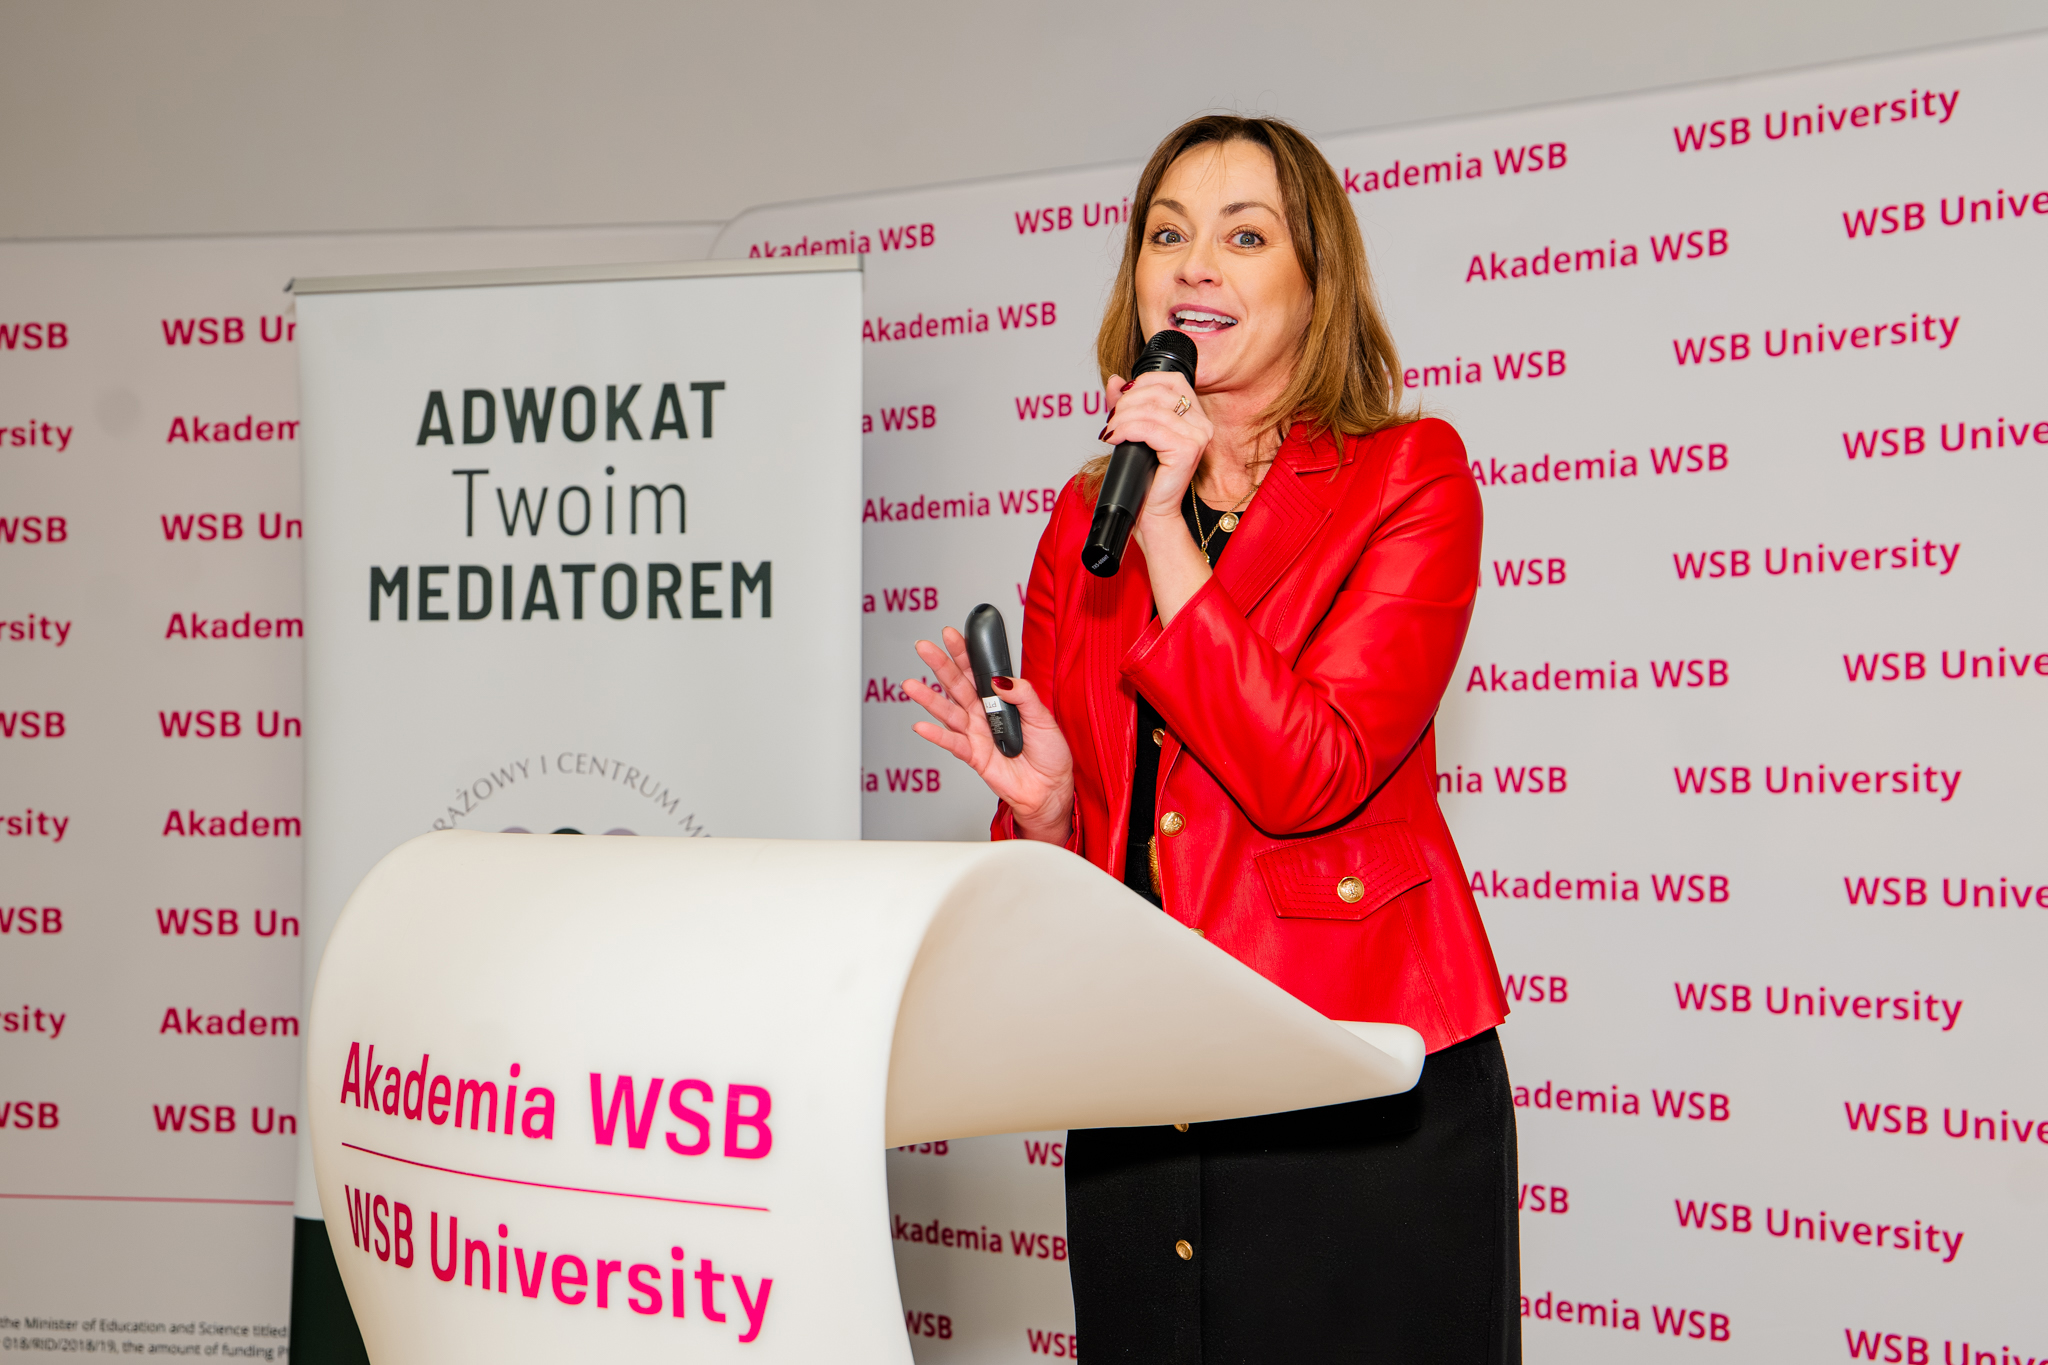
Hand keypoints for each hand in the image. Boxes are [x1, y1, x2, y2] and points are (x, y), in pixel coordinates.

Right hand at [904, 628, 1075, 843]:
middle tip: (923, 647)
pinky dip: (936, 735)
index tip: (951, 634)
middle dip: (940, 665)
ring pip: (948, 712)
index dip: (964, 653)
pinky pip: (953, 743)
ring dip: (929, 698)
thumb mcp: (1044, 717)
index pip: (978, 671)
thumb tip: (1000, 680)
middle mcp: (984, 714)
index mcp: (1000, 700)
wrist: (1050, 789)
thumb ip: (1023, 696)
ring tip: (910, 685)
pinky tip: (921, 726)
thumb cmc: (1049, 754)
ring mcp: (976, 734)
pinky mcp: (974, 756)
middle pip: (958, 685)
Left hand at [1101, 372, 1215, 623]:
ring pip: (1151, 410)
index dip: (1142, 383)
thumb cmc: (1145, 477)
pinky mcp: (1187, 449)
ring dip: (1122, 417)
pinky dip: (1126, 430)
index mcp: (1195, 415)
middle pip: (1158, 391)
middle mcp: (1202, 423)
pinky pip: (1150, 428)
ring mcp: (1198, 436)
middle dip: (1127, 402)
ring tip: (1110, 432)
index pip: (1171, 379)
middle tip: (1110, 420)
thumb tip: (1115, 380)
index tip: (1121, 400)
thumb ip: (1125, 405)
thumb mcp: (1133, 432)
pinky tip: (1115, 438)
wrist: (1151, 513)